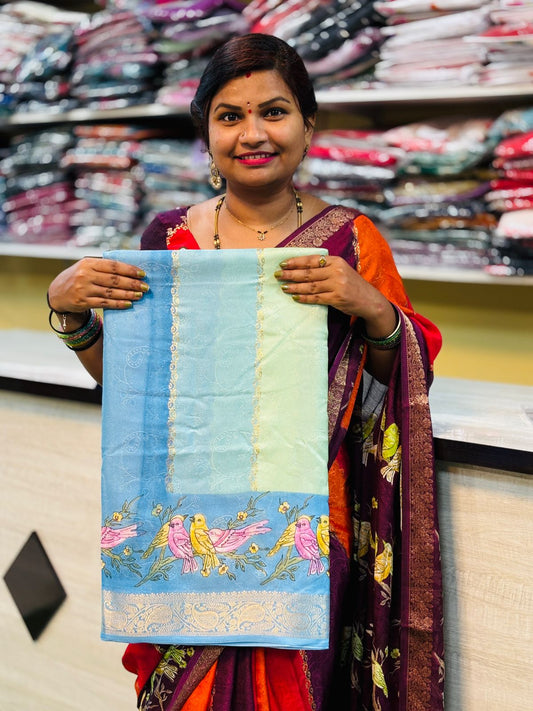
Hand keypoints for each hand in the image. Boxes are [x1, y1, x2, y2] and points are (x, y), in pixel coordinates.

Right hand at [47, 257, 148, 312]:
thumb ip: (104, 267)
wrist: (57, 293)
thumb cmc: (79, 278)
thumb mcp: (87, 267)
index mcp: (88, 263)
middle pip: (114, 280)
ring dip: (128, 294)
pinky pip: (105, 303)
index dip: (129, 270)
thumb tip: (130, 269)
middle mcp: (85, 275)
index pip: (113, 266)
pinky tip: (129, 304)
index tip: (142, 274)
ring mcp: (83, 289)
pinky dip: (118, 304)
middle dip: (132, 283)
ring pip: (111, 292)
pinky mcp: (83, 301)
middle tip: (146, 287)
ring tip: (140, 295)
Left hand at [275, 254, 392, 330]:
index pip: (312, 260)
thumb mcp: (341, 270)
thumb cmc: (352, 285)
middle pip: (308, 273)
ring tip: (283, 287)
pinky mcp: (337, 298)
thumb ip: (325, 267)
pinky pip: (316, 298)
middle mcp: (336, 271)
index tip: (283, 264)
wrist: (370, 300)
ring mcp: (337, 285)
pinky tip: (295, 297)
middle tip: (277, 275)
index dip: (296, 262)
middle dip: (290, 274)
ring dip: (294, 287)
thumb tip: (301, 267)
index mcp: (336, 261)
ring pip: (310, 286)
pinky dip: (304, 298)